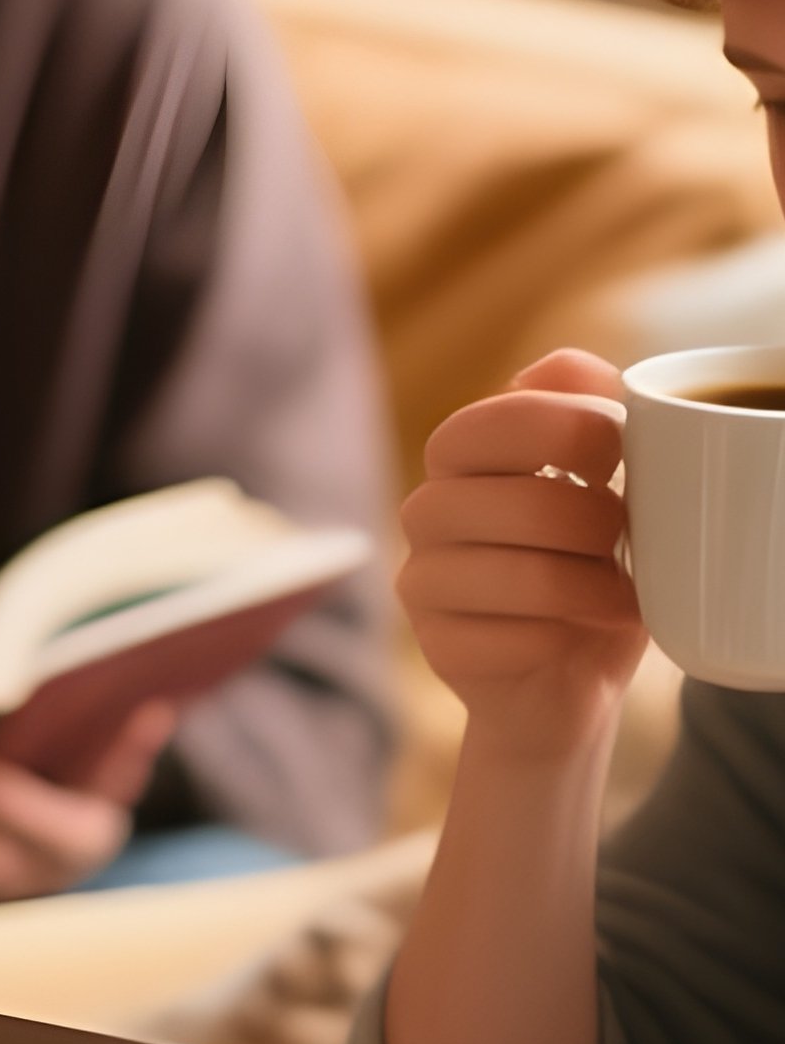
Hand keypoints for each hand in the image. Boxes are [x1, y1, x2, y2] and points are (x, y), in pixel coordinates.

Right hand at [399, 349, 646, 764]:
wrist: (564, 675)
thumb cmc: (589, 563)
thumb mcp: (608, 478)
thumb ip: (588, 410)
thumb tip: (562, 368)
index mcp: (462, 456)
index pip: (491, 421)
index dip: (567, 429)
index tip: (615, 454)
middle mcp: (427, 511)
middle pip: (518, 502)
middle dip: (593, 522)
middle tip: (620, 539)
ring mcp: (422, 582)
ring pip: (518, 577)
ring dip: (589, 588)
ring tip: (616, 596)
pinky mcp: (437, 648)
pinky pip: (510, 639)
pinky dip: (562, 639)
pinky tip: (573, 637)